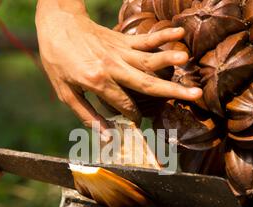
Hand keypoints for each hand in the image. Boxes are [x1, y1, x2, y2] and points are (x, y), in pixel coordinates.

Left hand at [36, 2, 201, 134]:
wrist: (57, 24)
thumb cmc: (58, 61)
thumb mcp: (66, 93)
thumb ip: (87, 114)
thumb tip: (106, 136)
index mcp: (98, 82)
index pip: (125, 105)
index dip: (134, 117)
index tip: (138, 123)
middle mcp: (113, 67)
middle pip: (146, 83)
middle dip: (172, 91)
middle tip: (196, 96)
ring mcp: (119, 52)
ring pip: (149, 59)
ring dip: (169, 60)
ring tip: (188, 61)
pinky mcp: (122, 40)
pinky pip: (145, 39)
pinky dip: (163, 36)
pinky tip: (180, 34)